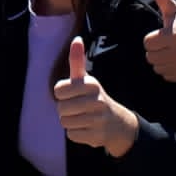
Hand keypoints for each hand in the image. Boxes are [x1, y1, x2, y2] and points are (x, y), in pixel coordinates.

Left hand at [53, 37, 136, 155]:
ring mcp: (98, 119)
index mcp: (91, 84)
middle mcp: (96, 100)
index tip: (73, 94)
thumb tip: (77, 39)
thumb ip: (77, 60)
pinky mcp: (97, 136)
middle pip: (60, 108)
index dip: (62, 94)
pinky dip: (76, 133)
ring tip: (83, 118)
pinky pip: (71, 135)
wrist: (117, 124)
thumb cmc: (94, 98)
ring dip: (70, 122)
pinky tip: (87, 129)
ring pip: (65, 122)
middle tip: (78, 109)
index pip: (58, 90)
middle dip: (65, 110)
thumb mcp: (86, 79)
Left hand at [143, 0, 175, 81]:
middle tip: (167, 43)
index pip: (147, 43)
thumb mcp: (173, 9)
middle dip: (155, 49)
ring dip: (161, 60)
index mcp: (175, 36)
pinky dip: (168, 69)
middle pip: (150, 57)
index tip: (163, 34)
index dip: (153, 38)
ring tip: (171, 51)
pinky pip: (165, 76)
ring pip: (157, 68)